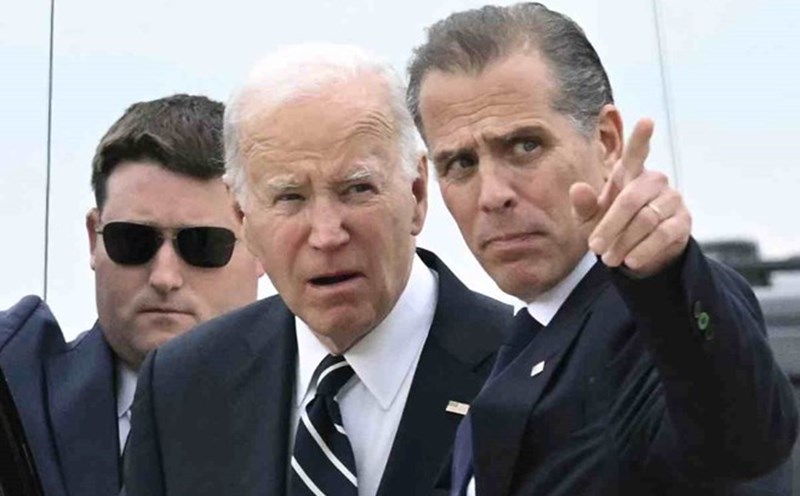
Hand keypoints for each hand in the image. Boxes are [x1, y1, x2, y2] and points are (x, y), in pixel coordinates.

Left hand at [570, 119, 691, 276]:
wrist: (637, 253)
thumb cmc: (611, 226)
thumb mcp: (591, 218)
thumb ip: (583, 205)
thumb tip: (577, 188)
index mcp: (629, 174)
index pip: (636, 153)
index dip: (641, 138)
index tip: (647, 121)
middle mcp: (654, 181)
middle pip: (631, 200)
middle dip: (610, 226)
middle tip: (594, 248)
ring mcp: (672, 200)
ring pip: (646, 220)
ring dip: (624, 242)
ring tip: (609, 259)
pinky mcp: (682, 221)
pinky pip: (662, 234)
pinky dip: (643, 250)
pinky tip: (631, 261)